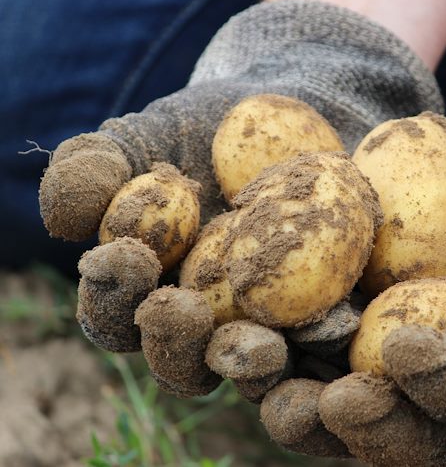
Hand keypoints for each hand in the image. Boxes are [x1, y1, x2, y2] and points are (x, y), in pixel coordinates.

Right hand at [40, 0, 441, 399]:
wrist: (302, 114)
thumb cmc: (211, 128)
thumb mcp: (147, 137)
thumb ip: (95, 171)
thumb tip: (65, 220)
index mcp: (152, 294)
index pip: (118, 313)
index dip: (113, 293)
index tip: (127, 253)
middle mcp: (209, 326)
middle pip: (185, 363)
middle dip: (178, 345)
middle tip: (185, 311)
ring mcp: (272, 331)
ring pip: (257, 372)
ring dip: (253, 366)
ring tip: (261, 346)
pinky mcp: (331, 321)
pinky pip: (329, 346)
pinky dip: (328, 343)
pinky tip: (338, 322)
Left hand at [260, 3, 445, 464]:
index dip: (440, 394)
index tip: (399, 352)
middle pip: (396, 420)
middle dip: (350, 420)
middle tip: (308, 404)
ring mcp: (393, 336)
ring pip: (337, 384)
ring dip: (288, 386)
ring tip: (245, 360)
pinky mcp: (351, 300)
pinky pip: (305, 324)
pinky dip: (267, 322)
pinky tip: (224, 305)